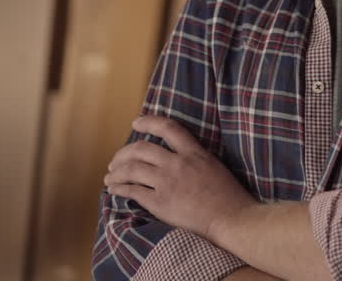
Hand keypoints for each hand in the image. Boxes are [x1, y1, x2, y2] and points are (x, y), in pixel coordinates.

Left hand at [105, 115, 255, 239]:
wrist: (231, 218)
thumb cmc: (228, 196)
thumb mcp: (214, 166)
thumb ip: (195, 158)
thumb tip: (175, 156)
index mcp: (194, 153)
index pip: (168, 128)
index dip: (149, 122)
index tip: (136, 123)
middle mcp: (178, 164)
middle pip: (141, 149)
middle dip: (122, 153)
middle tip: (116, 161)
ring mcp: (168, 183)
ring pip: (132, 169)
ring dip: (116, 172)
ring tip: (110, 176)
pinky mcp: (161, 203)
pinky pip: (132, 191)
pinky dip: (119, 189)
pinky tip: (114, 190)